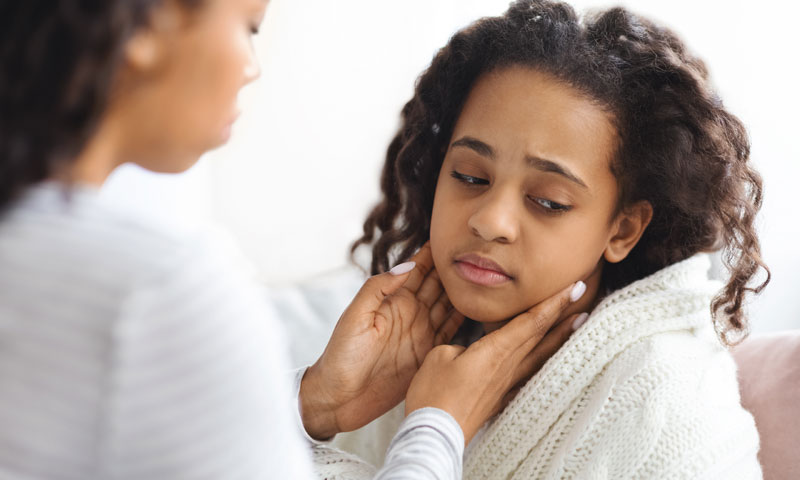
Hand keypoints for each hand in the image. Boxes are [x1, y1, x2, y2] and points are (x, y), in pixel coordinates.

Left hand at [300, 244, 464, 439]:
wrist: (339, 397)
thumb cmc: (341, 355)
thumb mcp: (355, 316)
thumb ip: (378, 288)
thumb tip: (409, 265)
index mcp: (393, 301)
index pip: (418, 270)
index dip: (433, 253)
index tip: (453, 235)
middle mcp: (411, 314)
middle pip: (439, 285)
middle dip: (457, 268)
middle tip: (479, 251)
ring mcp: (421, 334)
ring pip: (450, 306)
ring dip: (466, 292)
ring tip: (486, 275)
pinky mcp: (428, 355)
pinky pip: (451, 333)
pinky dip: (467, 321)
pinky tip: (482, 309)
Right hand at [405, 281, 587, 443]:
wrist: (435, 433)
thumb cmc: (434, 393)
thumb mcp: (440, 356)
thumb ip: (459, 345)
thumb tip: (468, 348)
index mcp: (495, 350)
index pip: (531, 321)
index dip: (553, 303)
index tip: (573, 287)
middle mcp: (507, 366)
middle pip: (540, 334)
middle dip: (561, 312)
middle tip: (582, 293)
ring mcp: (505, 384)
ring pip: (539, 354)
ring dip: (560, 336)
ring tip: (579, 322)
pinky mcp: (498, 399)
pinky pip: (526, 375)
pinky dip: (542, 363)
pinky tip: (548, 362)